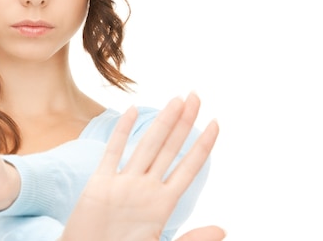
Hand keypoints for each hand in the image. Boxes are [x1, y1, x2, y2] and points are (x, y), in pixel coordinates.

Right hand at [60, 93, 223, 240]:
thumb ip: (192, 240)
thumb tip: (222, 230)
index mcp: (163, 204)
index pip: (189, 167)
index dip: (203, 145)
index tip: (216, 122)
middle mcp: (145, 188)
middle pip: (170, 148)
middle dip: (184, 121)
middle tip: (196, 96)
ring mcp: (123, 184)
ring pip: (146, 145)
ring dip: (162, 122)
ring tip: (176, 99)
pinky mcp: (100, 184)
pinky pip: (112, 153)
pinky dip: (121, 132)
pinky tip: (131, 111)